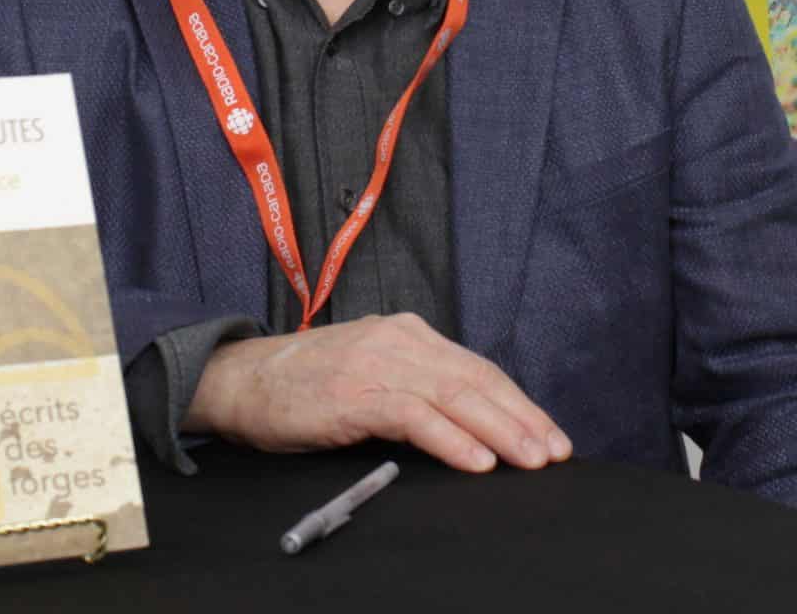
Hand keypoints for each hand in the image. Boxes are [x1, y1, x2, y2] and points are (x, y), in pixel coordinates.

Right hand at [186, 313, 572, 473]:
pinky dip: (451, 439)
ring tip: (530, 459)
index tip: (549, 434)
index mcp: (410, 335)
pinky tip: (476, 461)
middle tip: (554, 451)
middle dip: (522, 418)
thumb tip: (469, 424)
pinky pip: (415, 416)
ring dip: (500, 430)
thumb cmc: (306, 385)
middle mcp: (402, 341)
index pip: (478, 369)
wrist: (242, 380)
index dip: (518, 403)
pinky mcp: (355, 393)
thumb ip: (415, 388)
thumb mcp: (370, 374)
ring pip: (455, 395)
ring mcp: (379, 363)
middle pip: (477, 380)